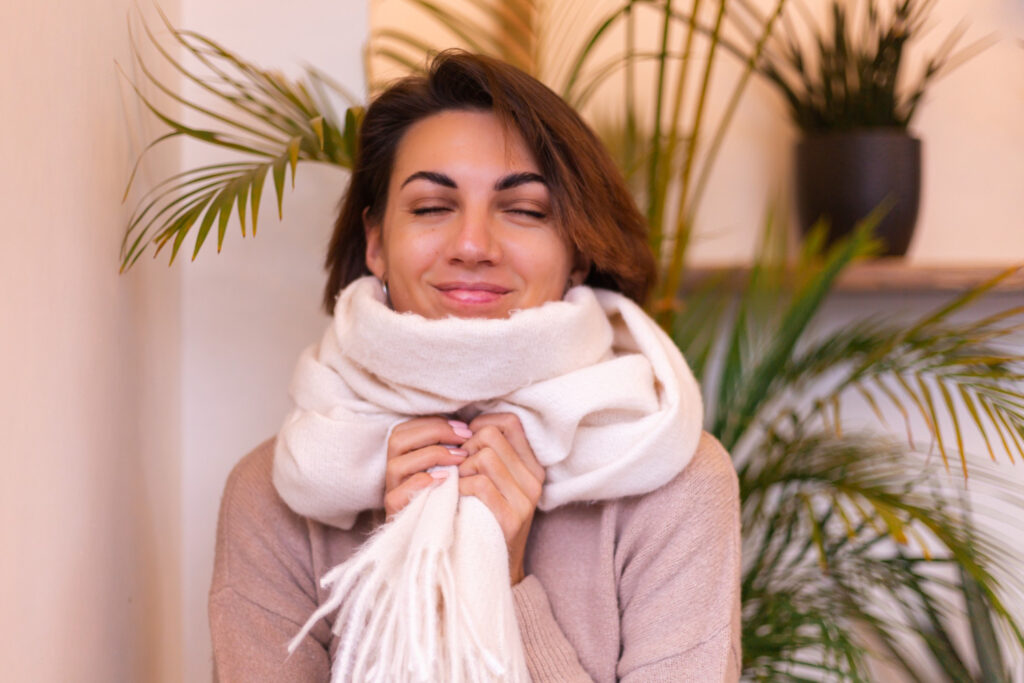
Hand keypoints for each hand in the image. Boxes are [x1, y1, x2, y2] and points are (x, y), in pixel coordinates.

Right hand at [383, 417, 472, 517]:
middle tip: (464, 438)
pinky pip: (397, 495)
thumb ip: (451, 448)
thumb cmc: (448, 496)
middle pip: (397, 439)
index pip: (407, 428)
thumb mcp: (448, 468)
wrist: (435, 536)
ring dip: (431, 456)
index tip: (463, 426)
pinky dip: (420, 483)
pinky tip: (445, 478)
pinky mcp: (394, 512)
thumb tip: (469, 428)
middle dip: (434, 433)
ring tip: (459, 458)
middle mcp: (393, 472)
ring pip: (396, 465)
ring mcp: (391, 491)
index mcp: (402, 457)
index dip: (434, 422)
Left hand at [457, 413, 544, 584]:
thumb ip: (491, 454)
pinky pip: (479, 484)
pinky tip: (454, 495)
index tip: (465, 441)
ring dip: (460, 467)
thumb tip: (463, 425)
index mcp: (533, 465)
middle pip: (491, 436)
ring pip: (484, 457)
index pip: (510, 422)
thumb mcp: (497, 483)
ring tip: (455, 482)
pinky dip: (460, 486)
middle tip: (455, 466)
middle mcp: (534, 479)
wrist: (494, 567)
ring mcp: (525, 499)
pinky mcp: (512, 518)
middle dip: (465, 447)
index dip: (482, 423)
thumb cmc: (486, 517)